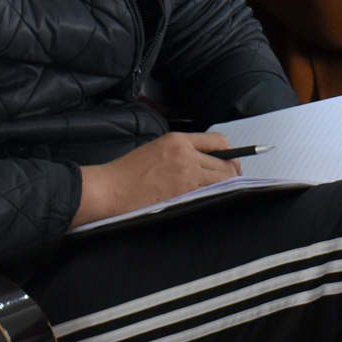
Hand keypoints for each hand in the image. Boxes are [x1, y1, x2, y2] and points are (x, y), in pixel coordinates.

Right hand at [73, 131, 238, 226]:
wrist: (109, 189)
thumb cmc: (128, 172)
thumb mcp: (157, 149)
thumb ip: (182, 151)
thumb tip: (207, 161)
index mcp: (178, 140)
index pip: (219, 142)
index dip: (230, 154)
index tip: (231, 164)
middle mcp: (185, 154)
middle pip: (226, 162)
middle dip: (232, 174)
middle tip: (231, 184)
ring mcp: (185, 174)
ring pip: (222, 180)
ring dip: (226, 187)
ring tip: (222, 194)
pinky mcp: (182, 194)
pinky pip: (209, 194)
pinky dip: (214, 197)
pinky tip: (210, 201)